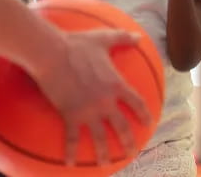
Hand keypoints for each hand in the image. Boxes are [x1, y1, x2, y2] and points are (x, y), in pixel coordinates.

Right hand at [30, 29, 150, 165]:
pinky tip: (71, 164)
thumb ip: (123, 38)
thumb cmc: (78, 44)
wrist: (52, 53)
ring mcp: (88, 111)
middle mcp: (106, 102)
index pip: (137, 103)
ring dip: (104, 153)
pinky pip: (71, 138)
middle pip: (122, 126)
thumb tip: (138, 36)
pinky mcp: (70, 115)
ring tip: (107, 164)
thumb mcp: (104, 38)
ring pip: (99, 138)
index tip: (148, 123)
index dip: (144, 114)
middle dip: (129, 141)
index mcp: (116, 85)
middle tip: (133, 152)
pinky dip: (71, 152)